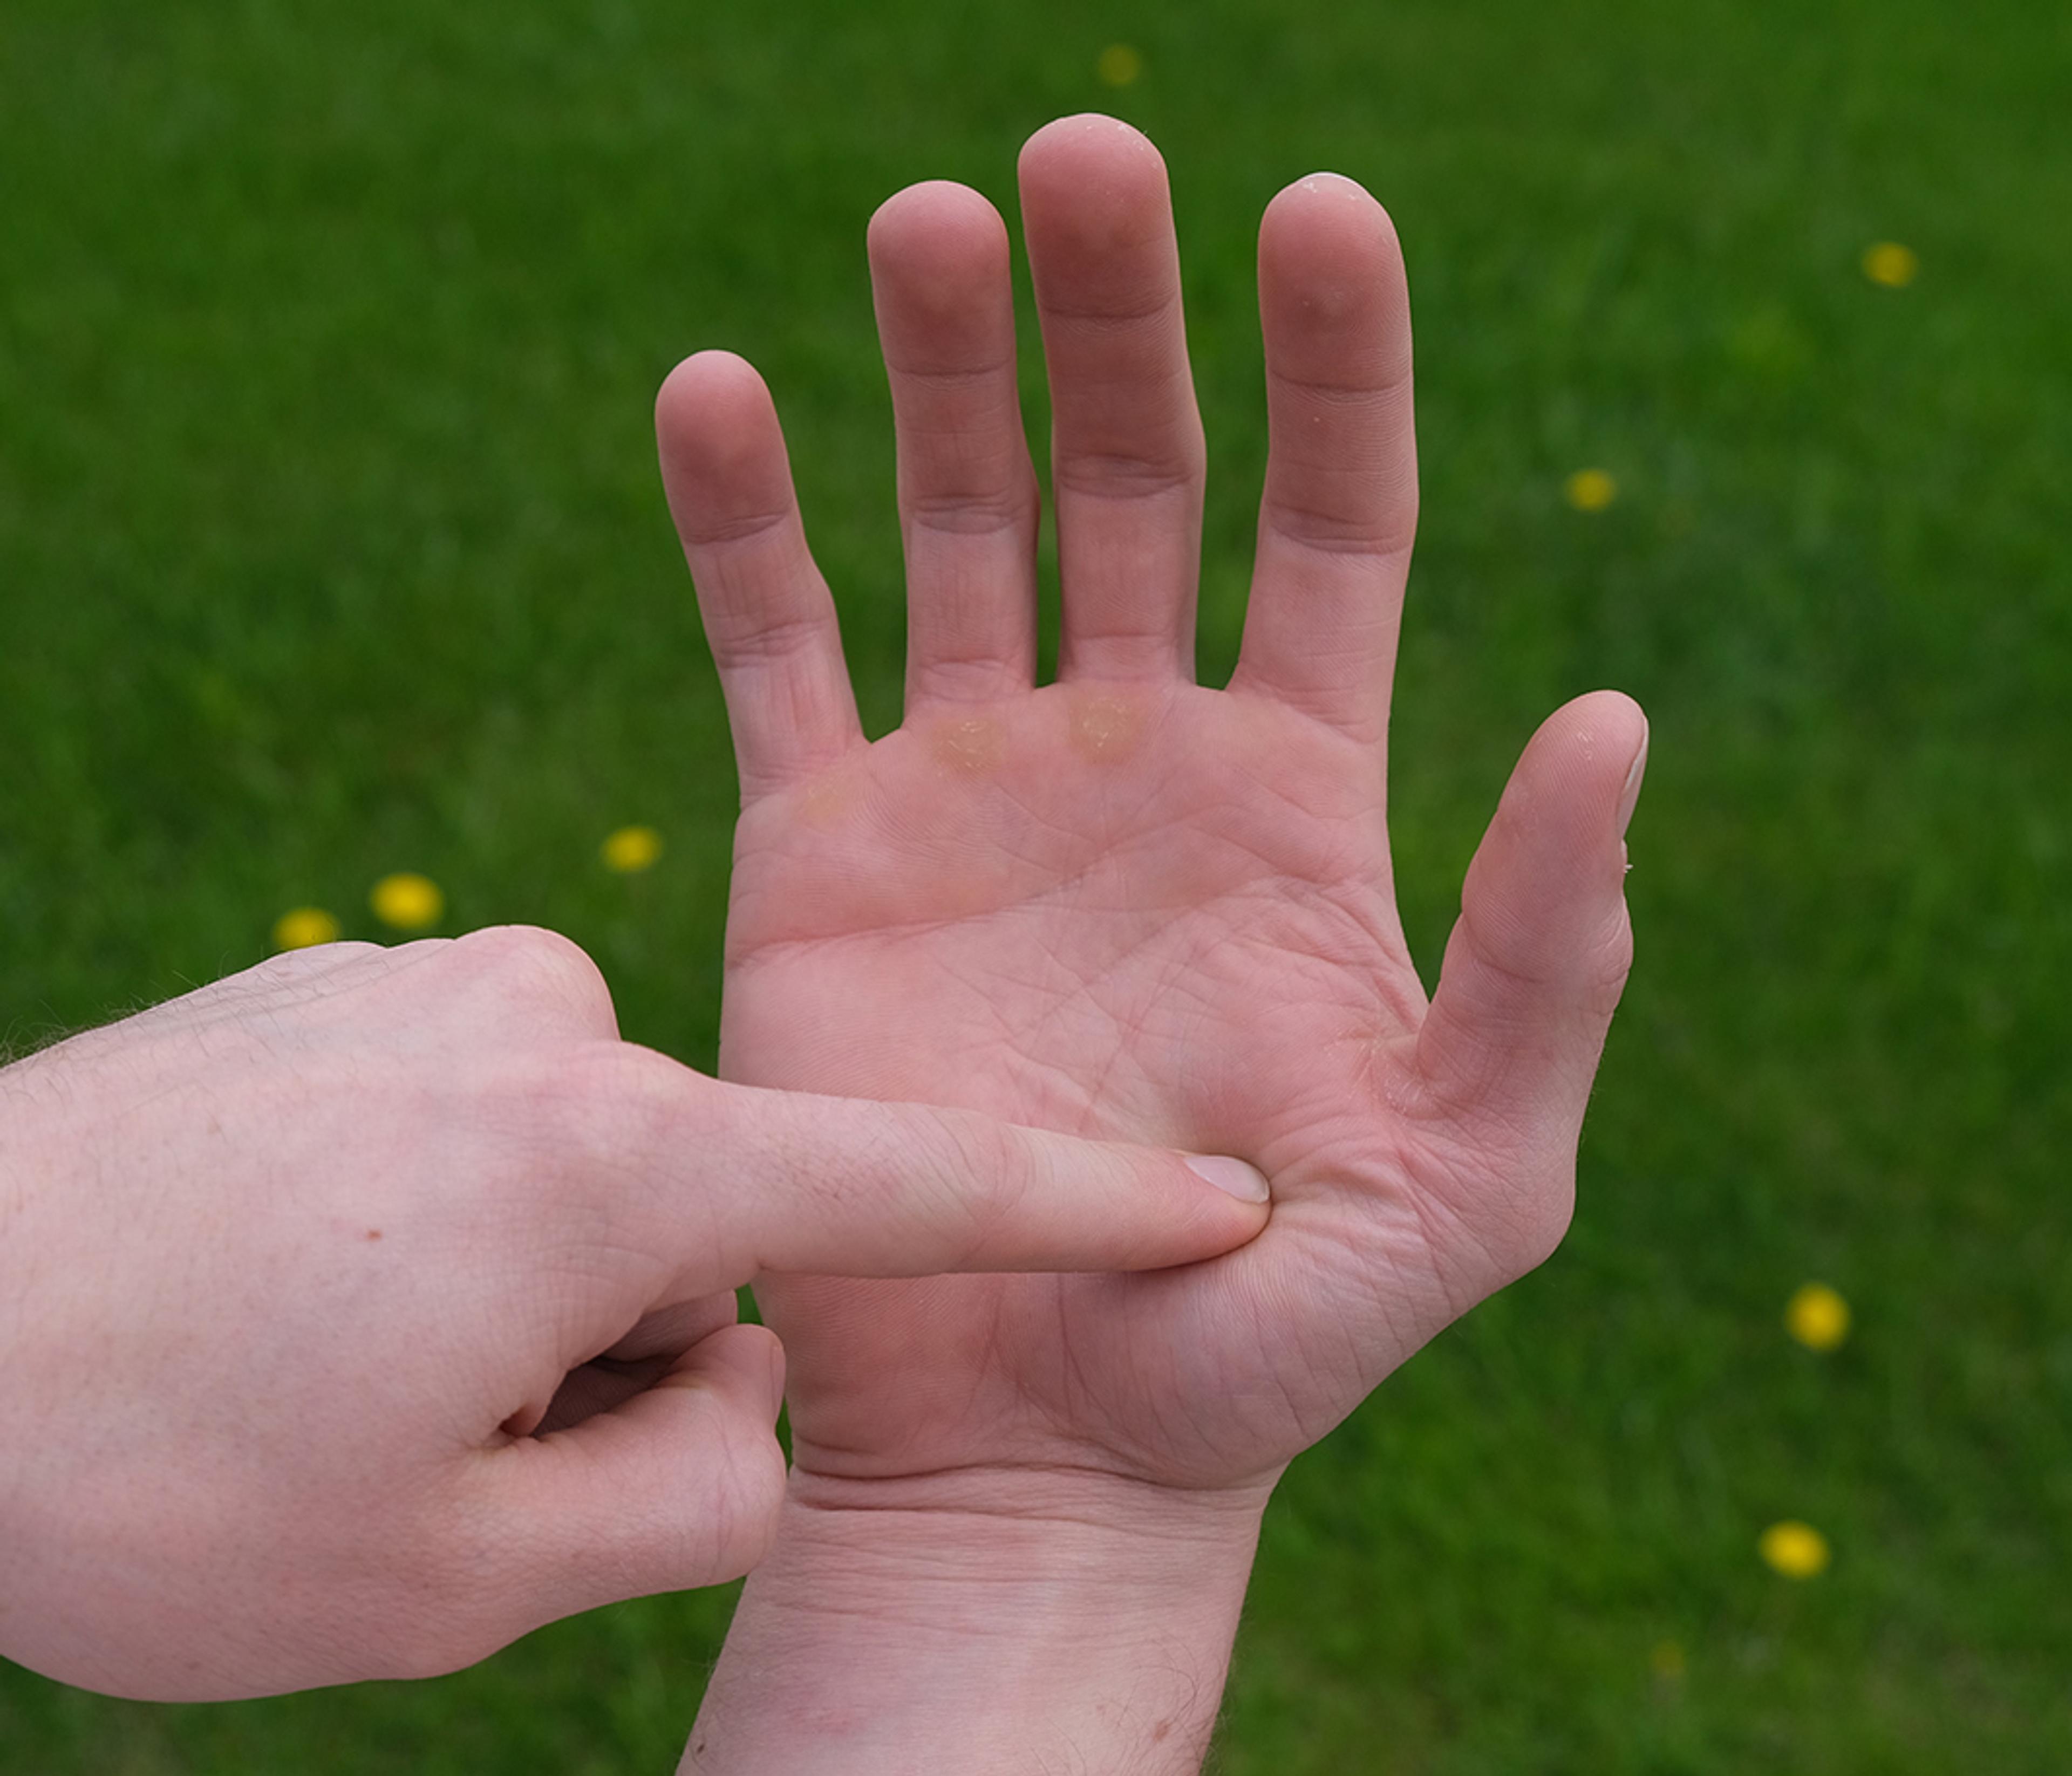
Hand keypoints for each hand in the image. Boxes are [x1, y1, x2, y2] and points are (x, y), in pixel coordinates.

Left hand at [0, 926, 1266, 1700]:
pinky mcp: (366, 980)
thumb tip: (747, 1388)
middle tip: (421, 1445)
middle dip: (622, 1350)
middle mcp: (555, 1030)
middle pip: (709, 1233)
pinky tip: (289, 1271)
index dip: (1085, 1215)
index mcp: (608, 1166)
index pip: (913, 1190)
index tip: (1216, 1209)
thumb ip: (680, 1493)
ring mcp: (449, 985)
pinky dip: (438, 1215)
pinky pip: (489, 1115)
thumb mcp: (449, 1577)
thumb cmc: (139, 1478)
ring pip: (591, 1180)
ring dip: (519, 1293)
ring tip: (331, 1359)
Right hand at [659, 115, 1644, 1767]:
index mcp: (1296, 804)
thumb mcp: (1467, 1176)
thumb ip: (1543, 964)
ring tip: (925, 222)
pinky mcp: (819, 851)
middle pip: (1135, 476)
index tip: (1316, 210)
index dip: (1334, 364)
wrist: (1041, 1449)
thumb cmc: (1266, 1347)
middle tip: (1083, 153)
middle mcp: (1133, 758)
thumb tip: (1611, 724)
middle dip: (1118, 314)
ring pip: (953, 522)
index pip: (1332, 525)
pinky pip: (773, 650)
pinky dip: (742, 522)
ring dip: (940, 364)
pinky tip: (720, 393)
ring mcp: (967, 790)